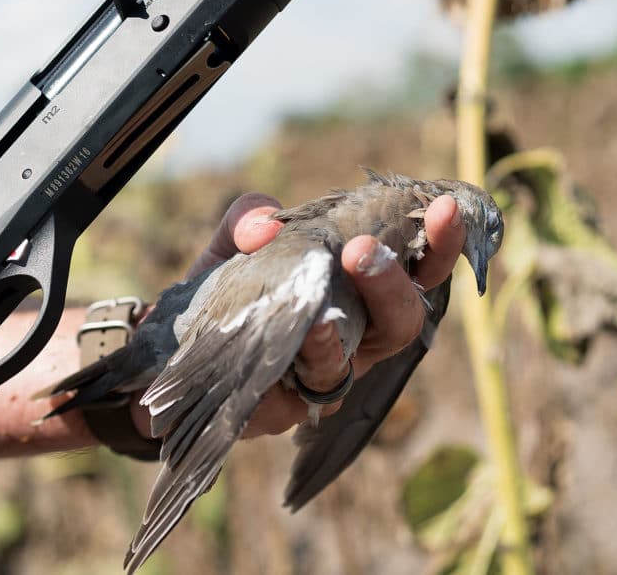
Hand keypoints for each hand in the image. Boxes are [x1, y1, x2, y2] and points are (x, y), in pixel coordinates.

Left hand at [181, 191, 464, 436]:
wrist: (168, 349)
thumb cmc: (224, 292)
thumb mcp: (234, 242)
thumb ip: (251, 217)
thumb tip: (264, 225)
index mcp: (359, 294)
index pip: (415, 269)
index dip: (439, 242)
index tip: (448, 207)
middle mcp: (355, 339)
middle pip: (404, 319)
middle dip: (395, 279)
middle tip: (367, 246)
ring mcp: (324, 377)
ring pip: (364, 354)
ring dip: (364, 306)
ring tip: (352, 264)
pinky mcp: (286, 408)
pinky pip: (313, 383)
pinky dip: (316, 349)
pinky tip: (310, 324)